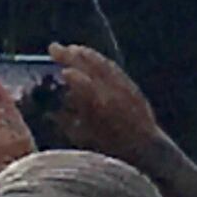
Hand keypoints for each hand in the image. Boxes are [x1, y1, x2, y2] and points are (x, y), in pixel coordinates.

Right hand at [47, 42, 161, 162]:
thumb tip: (50, 109)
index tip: (61, 71)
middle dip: (73, 56)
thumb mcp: (84, 138)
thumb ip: (67, 122)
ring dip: (86, 54)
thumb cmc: (110, 148)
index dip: (72, 75)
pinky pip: (113, 68)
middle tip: (55, 48)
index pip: (84, 83)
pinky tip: (92, 57)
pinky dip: (100, 60)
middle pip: (92, 67)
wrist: (145, 147)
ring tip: (71, 48)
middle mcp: (114, 92)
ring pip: (103, 64)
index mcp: (101, 106)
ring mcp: (124, 86)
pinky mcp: (131, 85)